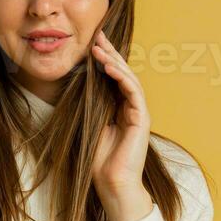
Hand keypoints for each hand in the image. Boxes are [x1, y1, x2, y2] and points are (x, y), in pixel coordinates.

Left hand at [89, 29, 151, 200]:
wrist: (111, 183)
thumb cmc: (98, 160)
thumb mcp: (89, 125)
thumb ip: (90, 105)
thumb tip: (78, 83)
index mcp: (118, 109)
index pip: (112, 78)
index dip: (104, 60)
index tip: (91, 44)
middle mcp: (130, 108)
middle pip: (122, 73)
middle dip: (109, 54)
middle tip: (97, 36)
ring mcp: (138, 112)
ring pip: (129, 79)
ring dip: (114, 62)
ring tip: (100, 49)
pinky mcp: (142, 118)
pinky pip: (133, 91)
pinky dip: (123, 78)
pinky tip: (110, 68)